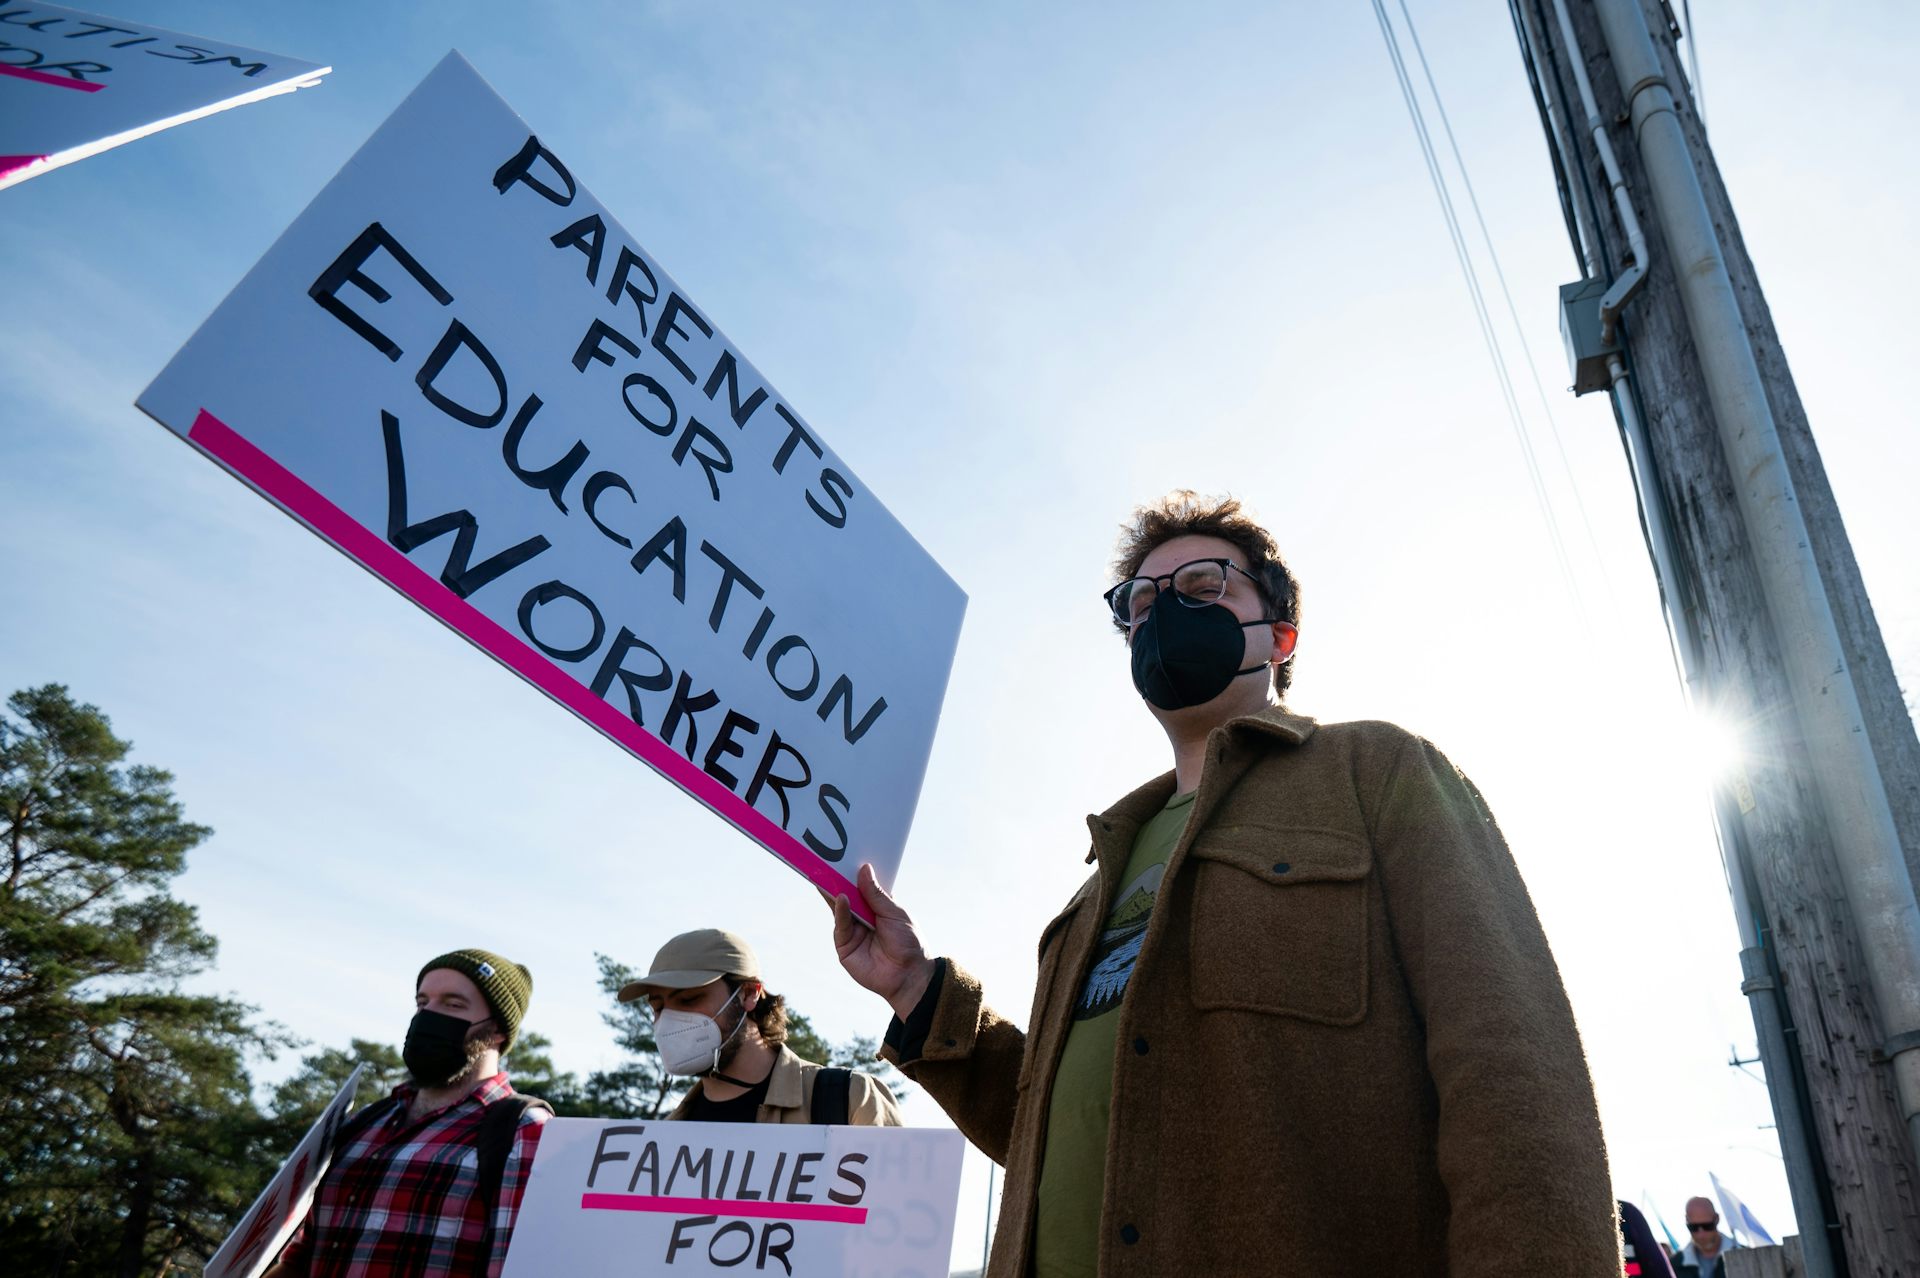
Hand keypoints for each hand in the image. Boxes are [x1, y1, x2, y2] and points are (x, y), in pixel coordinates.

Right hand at [829, 863, 936, 1020]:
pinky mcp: (844, 947)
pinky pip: (840, 926)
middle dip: (838, 880)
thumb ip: (877, 895)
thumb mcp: (895, 913)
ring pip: (839, 909)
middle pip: (846, 896)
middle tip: (827, 862)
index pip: (861, 888)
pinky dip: (840, 911)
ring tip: (830, 875)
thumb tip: (864, 870)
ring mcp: (852, 932)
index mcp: (876, 909)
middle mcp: (862, 919)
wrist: (910, 975)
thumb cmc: (909, 943)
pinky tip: (842, 898)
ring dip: (834, 892)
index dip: (854, 874)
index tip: (846, 857)